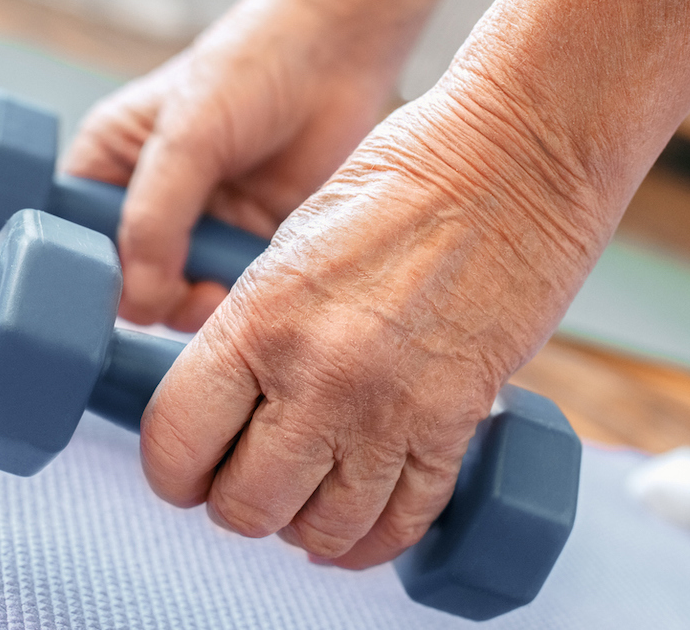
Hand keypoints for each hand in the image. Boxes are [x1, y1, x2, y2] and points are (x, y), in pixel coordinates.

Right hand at [63, 0, 396, 329]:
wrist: (332, 54)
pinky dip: (241, 296)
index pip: (77, 241)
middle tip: (187, 293)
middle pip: (130, 282)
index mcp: (109, 168)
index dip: (94, 273)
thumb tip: (139, 301)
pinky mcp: (251, 243)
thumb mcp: (185, 142)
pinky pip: (235, 293)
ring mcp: (203, 228)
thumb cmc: (246, 72)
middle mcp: (151, 204)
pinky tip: (253, 280)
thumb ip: (153, 220)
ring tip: (219, 289)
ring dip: (199, 304)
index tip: (126, 288)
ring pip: (182, 297)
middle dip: (154, 296)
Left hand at [140, 80, 605, 568]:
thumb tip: (236, 403)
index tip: (188, 470)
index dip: (173, 473)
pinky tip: (367, 519)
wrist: (516, 155)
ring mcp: (391, 407)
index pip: (176, 444)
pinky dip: (379, 535)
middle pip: (244, 507)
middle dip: (240, 504)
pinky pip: (406, 518)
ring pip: (323, 531)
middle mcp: (317, 375)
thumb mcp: (294, 245)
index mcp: (258, 318)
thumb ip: (256, 332)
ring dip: (308, 525)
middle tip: (254, 480)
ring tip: (312, 496)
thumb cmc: (404, 177)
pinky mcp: (458, 421)